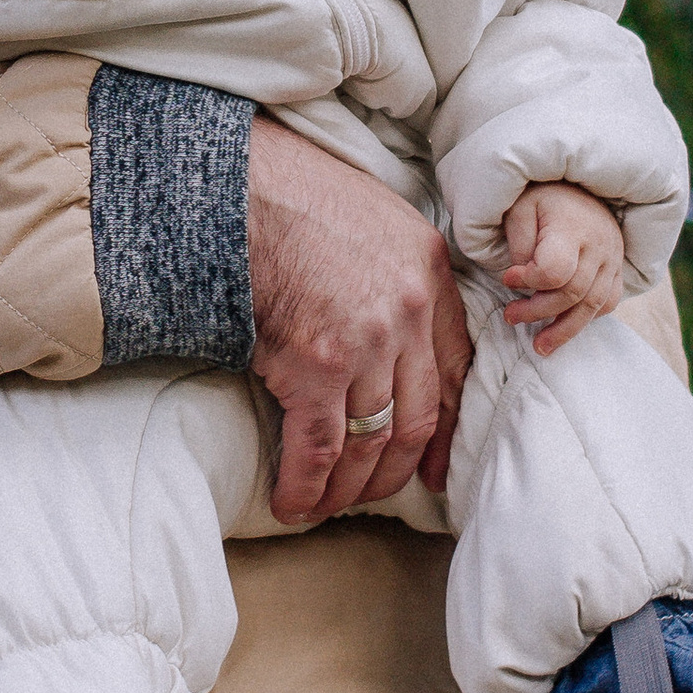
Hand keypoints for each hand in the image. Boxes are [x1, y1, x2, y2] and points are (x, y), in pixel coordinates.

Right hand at [246, 119, 473, 523]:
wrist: (238, 186)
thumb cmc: (292, 193)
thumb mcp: (374, 220)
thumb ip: (396, 275)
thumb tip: (382, 332)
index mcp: (429, 275)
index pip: (454, 373)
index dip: (445, 431)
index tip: (433, 465)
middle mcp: (410, 314)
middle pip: (417, 420)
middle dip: (394, 471)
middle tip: (373, 495)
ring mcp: (366, 342)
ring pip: (371, 442)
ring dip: (348, 488)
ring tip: (325, 507)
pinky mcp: (316, 364)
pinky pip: (320, 447)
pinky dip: (307, 485)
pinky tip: (293, 505)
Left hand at [500, 182, 623, 353]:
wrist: (578, 184)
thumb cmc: (541, 197)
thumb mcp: (519, 208)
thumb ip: (518, 242)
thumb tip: (522, 278)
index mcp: (572, 227)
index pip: (555, 271)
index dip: (528, 281)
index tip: (507, 278)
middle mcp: (598, 245)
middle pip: (572, 294)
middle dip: (538, 312)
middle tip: (510, 316)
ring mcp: (612, 258)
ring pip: (593, 306)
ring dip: (564, 330)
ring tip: (539, 346)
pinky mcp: (617, 267)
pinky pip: (608, 302)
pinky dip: (587, 318)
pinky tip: (565, 325)